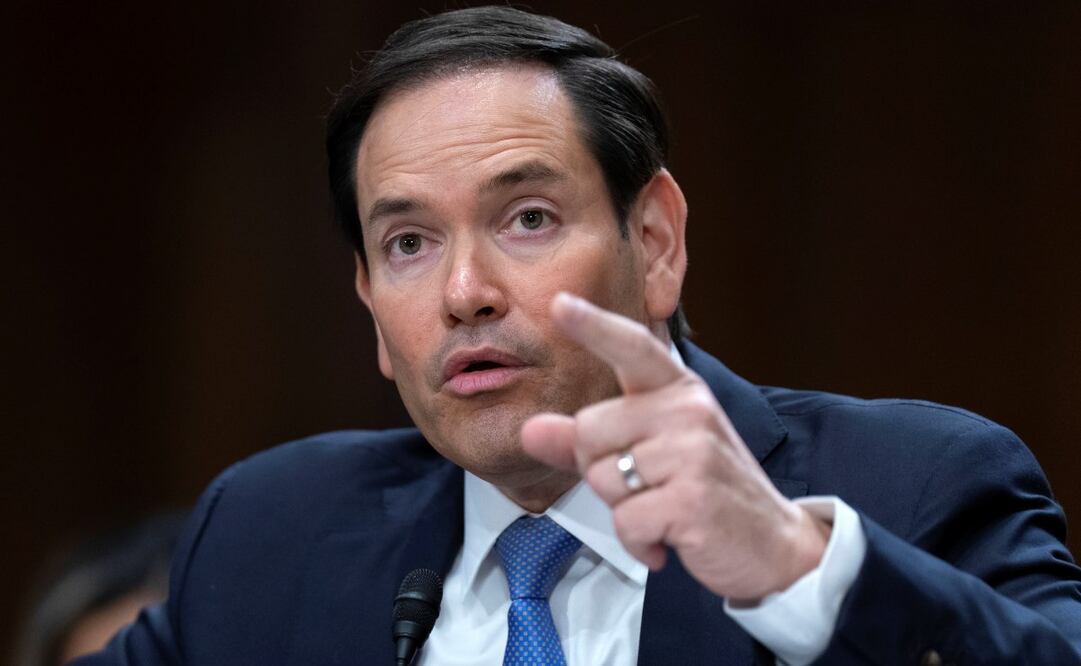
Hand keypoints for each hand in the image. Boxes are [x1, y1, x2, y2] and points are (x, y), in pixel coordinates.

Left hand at [521, 293, 829, 602]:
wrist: (776, 544)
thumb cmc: (706, 491)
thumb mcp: (649, 456)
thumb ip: (588, 441)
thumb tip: (532, 430)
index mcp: (679, 391)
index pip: (633, 347)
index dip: (593, 325)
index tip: (559, 302)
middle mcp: (689, 410)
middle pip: (590, 429)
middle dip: (601, 469)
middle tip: (648, 487)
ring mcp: (694, 452)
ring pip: (602, 476)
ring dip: (623, 509)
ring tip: (663, 510)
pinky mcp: (692, 498)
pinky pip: (625, 520)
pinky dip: (638, 541)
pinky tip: (667, 538)